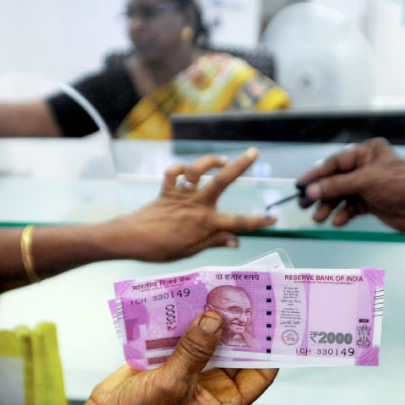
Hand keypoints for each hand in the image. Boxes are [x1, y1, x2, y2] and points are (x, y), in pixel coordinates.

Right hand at [42, 312, 277, 404]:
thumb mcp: (172, 385)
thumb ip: (195, 351)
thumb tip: (215, 321)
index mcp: (221, 402)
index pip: (258, 373)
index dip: (268, 349)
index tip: (273, 322)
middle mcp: (210, 385)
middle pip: (235, 351)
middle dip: (239, 326)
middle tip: (245, 297)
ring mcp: (190, 370)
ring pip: (210, 339)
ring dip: (212, 319)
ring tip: (219, 292)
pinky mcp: (170, 358)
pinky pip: (185, 335)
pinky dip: (187, 319)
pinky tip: (189, 300)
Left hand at [118, 148, 275, 261]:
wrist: (131, 239)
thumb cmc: (161, 250)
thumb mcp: (191, 251)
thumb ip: (214, 242)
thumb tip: (237, 241)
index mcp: (206, 224)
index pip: (238, 223)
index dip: (258, 221)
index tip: (273, 218)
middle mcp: (197, 206)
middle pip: (223, 181)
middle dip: (240, 165)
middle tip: (253, 152)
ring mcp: (181, 196)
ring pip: (198, 171)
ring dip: (210, 161)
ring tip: (222, 160)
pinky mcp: (167, 191)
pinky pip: (174, 174)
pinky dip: (179, 169)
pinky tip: (186, 172)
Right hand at [296, 137, 404, 231]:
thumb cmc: (401, 185)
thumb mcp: (365, 181)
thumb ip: (336, 186)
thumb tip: (311, 191)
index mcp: (367, 152)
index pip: (334, 163)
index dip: (316, 175)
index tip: (300, 185)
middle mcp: (366, 167)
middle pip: (335, 180)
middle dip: (321, 194)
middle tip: (304, 204)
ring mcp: (368, 185)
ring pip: (341, 195)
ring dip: (329, 207)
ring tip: (319, 218)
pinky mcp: (370, 202)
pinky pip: (350, 207)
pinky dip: (343, 214)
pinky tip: (336, 221)